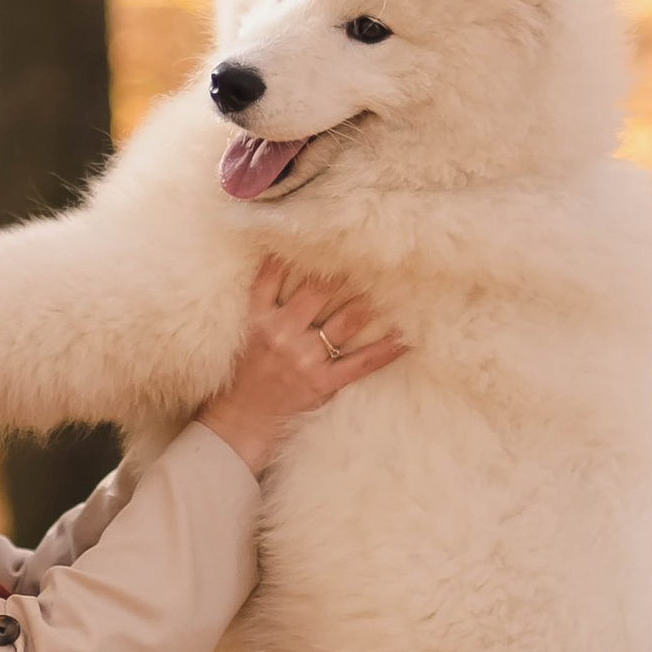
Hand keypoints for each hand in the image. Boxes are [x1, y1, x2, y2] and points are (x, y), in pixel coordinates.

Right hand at [195, 261, 405, 473]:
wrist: (243, 418)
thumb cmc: (248, 369)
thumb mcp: (247, 330)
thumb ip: (266, 299)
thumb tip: (286, 258)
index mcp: (259, 318)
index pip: (274, 274)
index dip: (297, 253)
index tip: (321, 233)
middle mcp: (281, 333)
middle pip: (318, 291)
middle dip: (343, 270)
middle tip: (368, 251)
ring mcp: (305, 358)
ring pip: (345, 320)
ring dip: (370, 301)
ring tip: (392, 282)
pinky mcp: (324, 381)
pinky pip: (362, 362)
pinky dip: (386, 349)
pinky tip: (407, 338)